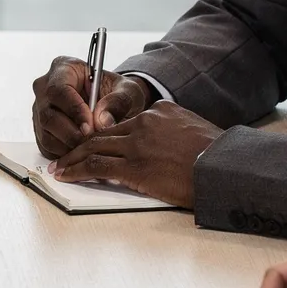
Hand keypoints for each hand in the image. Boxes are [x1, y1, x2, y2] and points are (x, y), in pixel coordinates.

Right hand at [31, 57, 153, 156]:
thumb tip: (102, 120)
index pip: (58, 90)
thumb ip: (119, 102)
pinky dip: (65, 155)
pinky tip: (83, 151)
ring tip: (91, 147)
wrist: (111, 104)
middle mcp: (45, 88)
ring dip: (69, 146)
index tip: (91, 125)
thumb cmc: (116, 92)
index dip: (73, 110)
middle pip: (48, 115)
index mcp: (63, 69)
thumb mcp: (128, 91)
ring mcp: (39, 110)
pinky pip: (47, 147)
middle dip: (72, 133)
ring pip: (46, 134)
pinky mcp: (40, 130)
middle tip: (93, 141)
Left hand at [48, 101, 219, 207]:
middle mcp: (144, 122)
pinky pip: (96, 167)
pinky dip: (76, 171)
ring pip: (93, 148)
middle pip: (103, 133)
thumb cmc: (219, 157)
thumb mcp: (196, 130)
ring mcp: (137, 144)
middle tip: (64, 155)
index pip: (124, 123)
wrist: (227, 169)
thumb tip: (163, 144)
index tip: (93, 142)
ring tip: (59, 168)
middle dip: (80, 145)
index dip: (105, 135)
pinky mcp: (133, 167)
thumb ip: (174, 131)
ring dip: (72, 159)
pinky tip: (66, 175)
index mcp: (160, 111)